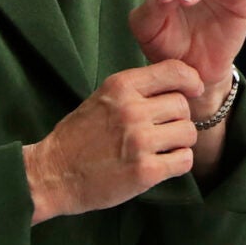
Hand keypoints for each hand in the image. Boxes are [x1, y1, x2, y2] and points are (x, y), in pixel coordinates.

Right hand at [24, 61, 205, 222]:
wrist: (52, 174)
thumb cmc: (77, 137)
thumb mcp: (102, 98)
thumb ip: (135, 91)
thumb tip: (178, 86)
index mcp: (120, 86)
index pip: (173, 70)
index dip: (190, 80)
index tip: (193, 90)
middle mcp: (132, 110)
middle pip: (183, 105)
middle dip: (178, 118)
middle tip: (163, 131)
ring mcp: (139, 141)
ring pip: (188, 133)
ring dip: (180, 142)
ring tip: (161, 148)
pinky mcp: (145, 171)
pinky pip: (184, 161)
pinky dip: (177, 163)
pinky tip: (162, 164)